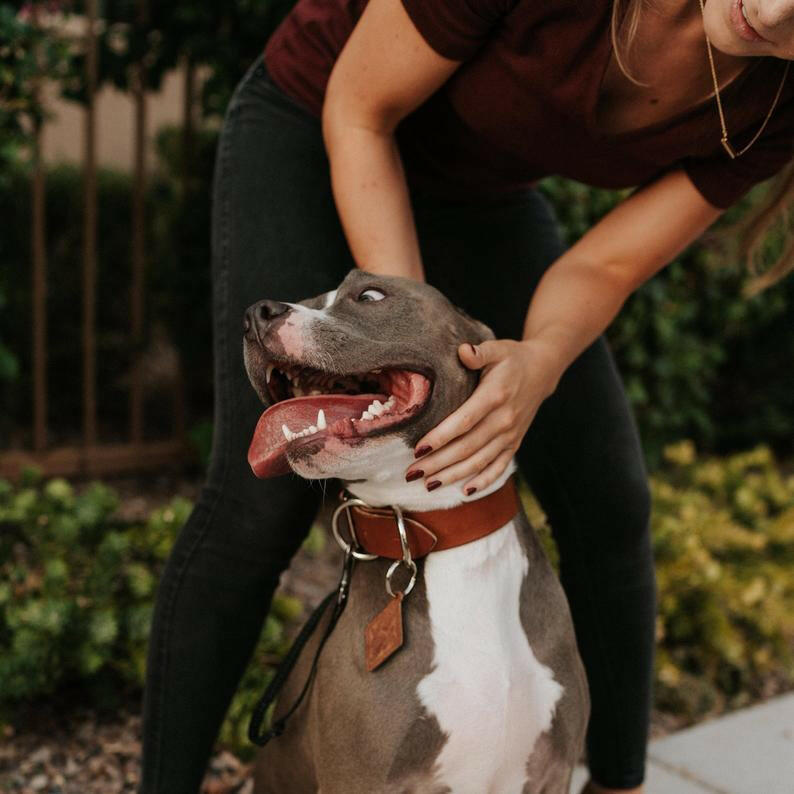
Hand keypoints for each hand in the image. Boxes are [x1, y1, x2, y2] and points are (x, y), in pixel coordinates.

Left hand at [405, 338, 561, 494]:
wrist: (543, 371)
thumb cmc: (512, 359)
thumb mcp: (497, 348)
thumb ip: (479, 352)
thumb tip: (463, 351)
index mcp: (495, 396)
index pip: (464, 421)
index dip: (442, 436)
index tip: (419, 448)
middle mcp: (504, 420)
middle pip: (467, 447)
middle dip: (438, 462)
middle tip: (412, 472)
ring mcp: (510, 435)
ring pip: (479, 461)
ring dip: (453, 475)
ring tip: (428, 484)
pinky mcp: (515, 443)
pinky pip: (499, 467)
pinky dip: (483, 481)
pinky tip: (464, 491)